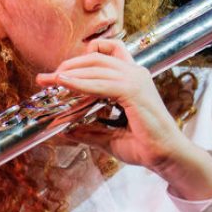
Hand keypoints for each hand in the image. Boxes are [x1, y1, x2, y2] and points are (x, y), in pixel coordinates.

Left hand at [35, 37, 186, 169]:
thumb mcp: (108, 136)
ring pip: (96, 67)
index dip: (84, 56)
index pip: (108, 54)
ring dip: (69, 73)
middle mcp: (135, 74)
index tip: (63, 70)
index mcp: (132, 79)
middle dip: (69, 65)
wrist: (166, 157)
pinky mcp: (134, 92)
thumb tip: (64, 130)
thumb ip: (87, 131)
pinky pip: (100, 84)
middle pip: (97, 58)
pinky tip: (64, 84)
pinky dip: (80, 83)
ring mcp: (136, 80)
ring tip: (49, 80)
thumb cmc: (143, 146)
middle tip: (45, 78)